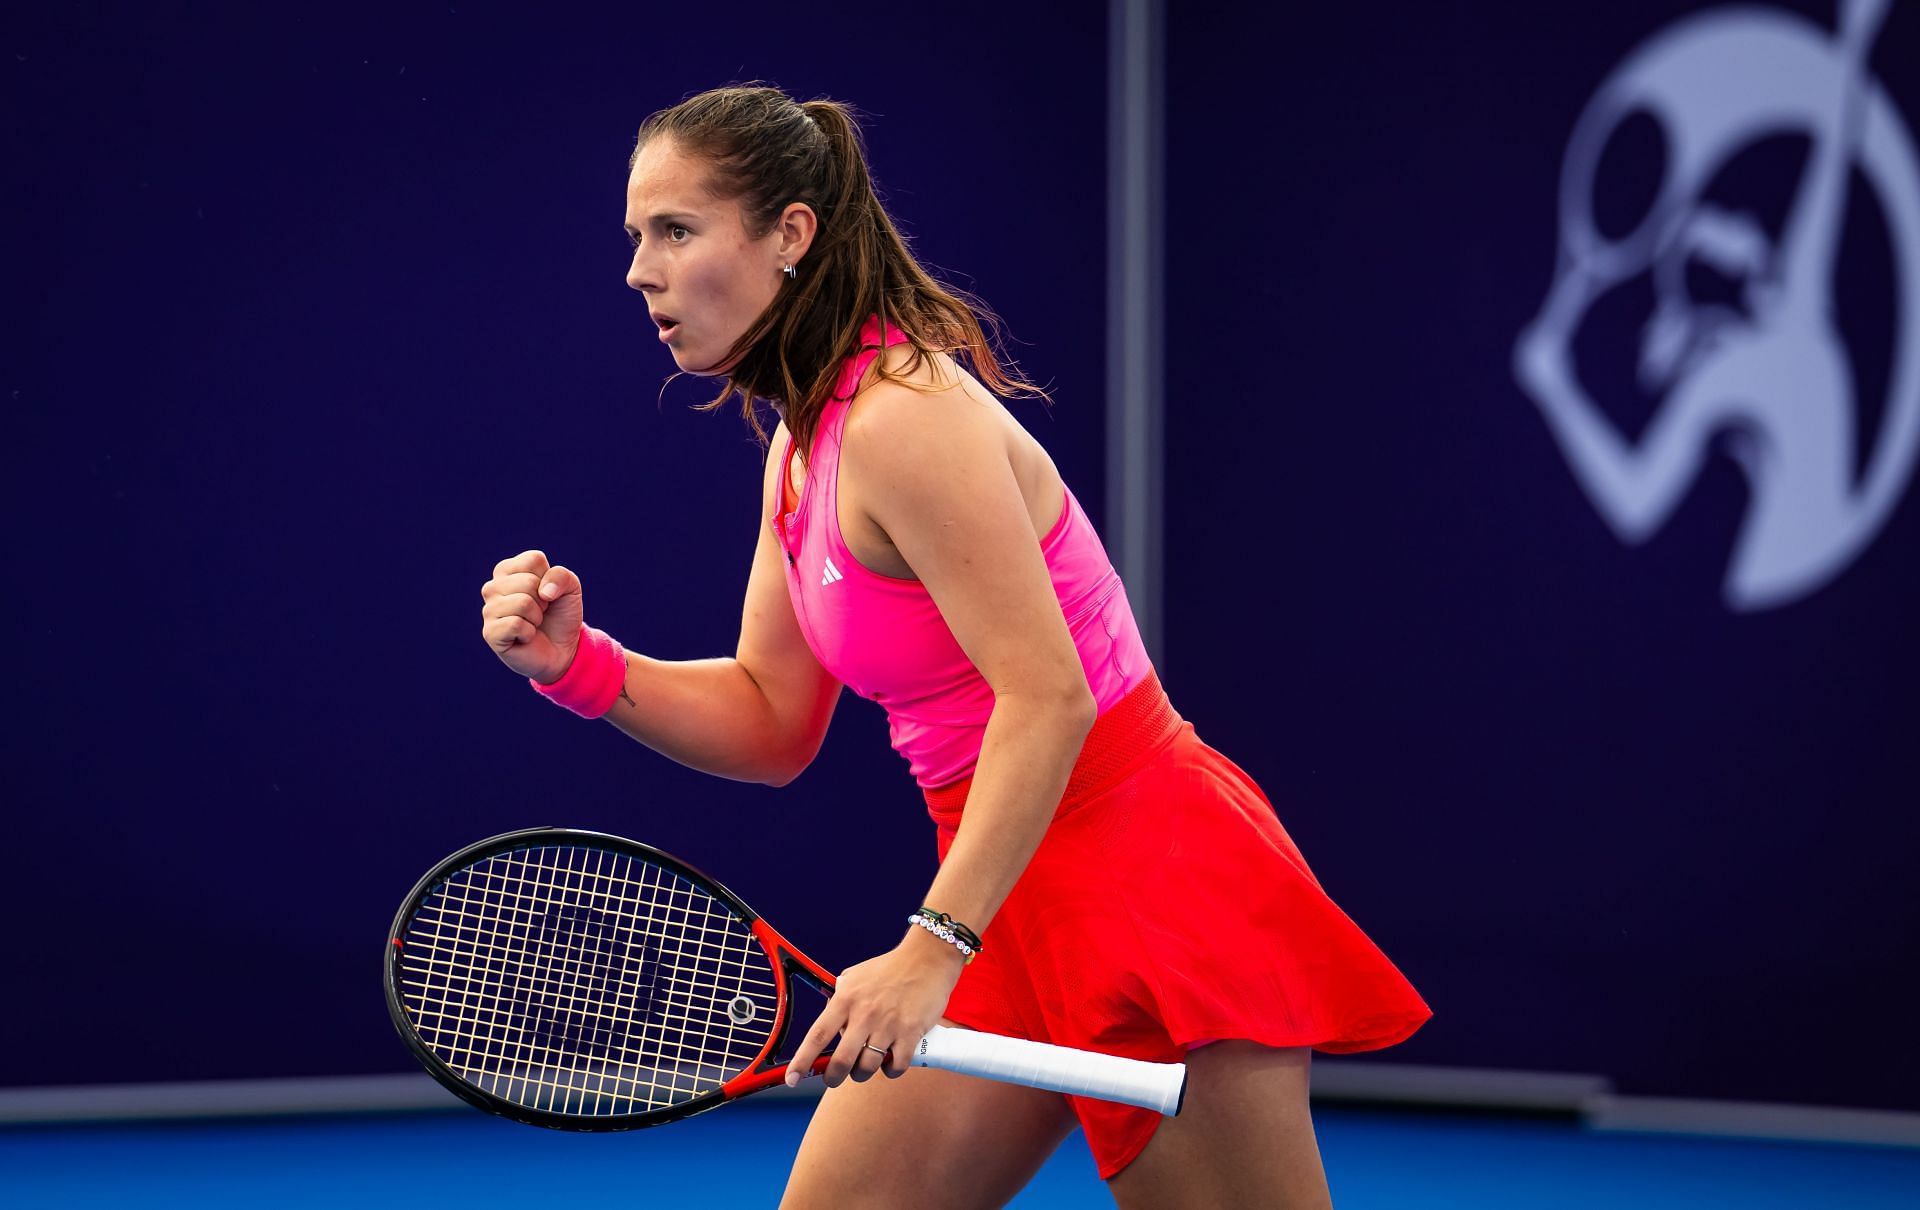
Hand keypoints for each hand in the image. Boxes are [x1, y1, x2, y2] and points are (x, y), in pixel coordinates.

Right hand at [479, 549, 585, 683]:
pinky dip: (529, 632)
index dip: (549, 579)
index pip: (534, 560)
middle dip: (544, 600)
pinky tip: (525, 637)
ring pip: (522, 603)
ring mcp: (488, 610)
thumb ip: (561, 576)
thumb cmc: (560, 615)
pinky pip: (515, 624)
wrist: (562, 649)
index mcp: (508, 570)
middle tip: (540, 612)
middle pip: (528, 581)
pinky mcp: (490, 632)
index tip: (547, 593)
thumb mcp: (570, 589)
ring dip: (537, 617)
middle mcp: (493, 587)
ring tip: (532, 624)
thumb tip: (544, 592)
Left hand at [785, 930, 964, 1088]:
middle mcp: (864, 1014)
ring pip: (867, 1068)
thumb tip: (829, 1024)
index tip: (792, 1079)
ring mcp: (888, 1025)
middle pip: (841, 1061)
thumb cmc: (890, 968)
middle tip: (834, 1079)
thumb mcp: (856, 976)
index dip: (802, 1061)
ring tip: (867, 1065)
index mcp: (845, 999)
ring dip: (863, 1073)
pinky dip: (891, 1070)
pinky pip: (896, 1066)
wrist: (927, 958)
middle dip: (834, 1078)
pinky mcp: (911, 1033)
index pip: (817, 1036)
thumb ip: (840, 998)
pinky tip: (891, 1061)